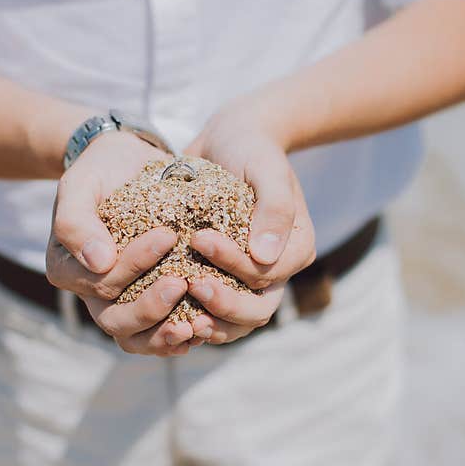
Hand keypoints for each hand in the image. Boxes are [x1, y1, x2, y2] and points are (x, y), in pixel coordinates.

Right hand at [45, 132, 197, 355]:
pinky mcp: (147, 304)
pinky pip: (157, 335)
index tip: (167, 235)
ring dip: (164, 336)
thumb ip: (76, 220)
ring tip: (195, 326)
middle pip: (115, 320)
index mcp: (67, 268)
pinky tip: (201, 331)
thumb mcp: (81, 184)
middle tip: (183, 283)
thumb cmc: (102, 172)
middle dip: (150, 308)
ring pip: (135, 338)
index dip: (133, 264)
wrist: (127, 166)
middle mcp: (90, 293)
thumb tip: (98, 262)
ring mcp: (119, 304)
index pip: (100, 280)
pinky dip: (177, 338)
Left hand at [183, 104, 315, 343]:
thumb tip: (265, 257)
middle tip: (189, 285)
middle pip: (257, 310)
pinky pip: (214, 314)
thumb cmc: (250, 149)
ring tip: (179, 318)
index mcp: (296, 248)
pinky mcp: (225, 282)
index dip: (233, 264)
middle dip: (224, 305)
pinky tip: (168, 318)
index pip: (265, 272)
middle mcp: (277, 271)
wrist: (229, 141)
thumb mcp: (266, 168)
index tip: (199, 239)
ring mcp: (250, 282)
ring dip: (210, 324)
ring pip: (237, 323)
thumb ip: (274, 208)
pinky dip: (194, 319)